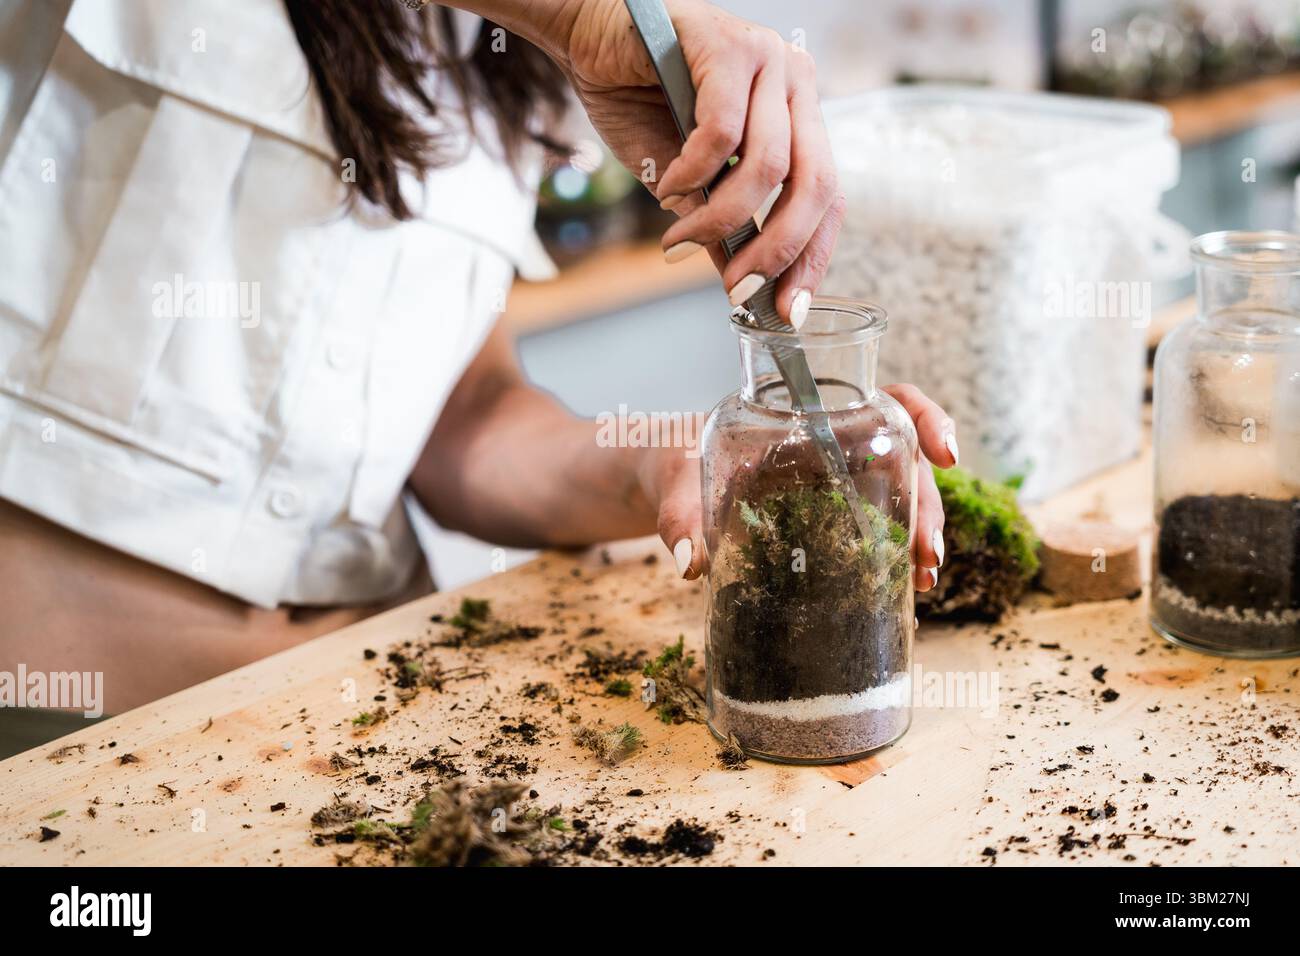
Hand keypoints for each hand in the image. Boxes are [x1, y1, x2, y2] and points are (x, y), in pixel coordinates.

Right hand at [562, 0, 843, 326]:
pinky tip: (668, 187)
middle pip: (816, 185)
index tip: (790, 310)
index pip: (829, 195)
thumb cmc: (638, 99)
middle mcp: (796, 83)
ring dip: (719, 220)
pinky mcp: (729, 45)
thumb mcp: (688, 179)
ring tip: (679, 241)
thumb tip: (743, 285)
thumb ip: (721, 221)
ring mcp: (769, 59)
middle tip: (738, 288)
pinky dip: (693, 174)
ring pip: (768, 166)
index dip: (813, 257)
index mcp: (799, 114)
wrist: (590, 37)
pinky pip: (722, 133)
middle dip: (778, 250)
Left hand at [643, 385, 957, 591]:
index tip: (945, 452)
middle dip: (927, 503)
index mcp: (807, 413)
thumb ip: (680, 516)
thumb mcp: (674, 482)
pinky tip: (906, 585)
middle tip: (928, 555)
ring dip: (919, 532)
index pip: (886, 397)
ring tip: (923, 578)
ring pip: (898, 494)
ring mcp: (833, 480)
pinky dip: (895, 552)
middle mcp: (830, 441)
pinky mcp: (827, 516)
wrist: (660, 486)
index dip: (926, 417)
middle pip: (903, 457)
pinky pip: (875, 525)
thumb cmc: (671, 464)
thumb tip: (689, 563)